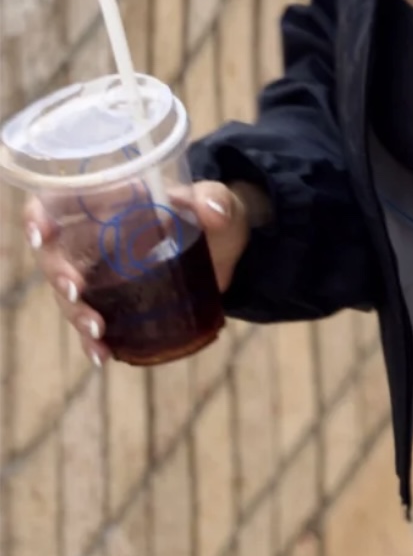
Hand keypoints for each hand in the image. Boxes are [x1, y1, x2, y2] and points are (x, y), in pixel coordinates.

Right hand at [25, 181, 254, 368]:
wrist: (229, 251)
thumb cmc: (215, 215)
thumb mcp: (220, 202)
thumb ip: (217, 200)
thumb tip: (213, 210)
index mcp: (113, 202)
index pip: (60, 201)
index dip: (40, 216)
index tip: (43, 234)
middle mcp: (98, 237)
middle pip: (57, 253)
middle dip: (57, 273)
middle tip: (77, 290)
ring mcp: (104, 273)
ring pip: (70, 294)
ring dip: (75, 313)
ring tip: (97, 330)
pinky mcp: (116, 303)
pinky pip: (93, 324)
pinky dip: (92, 342)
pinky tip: (103, 355)